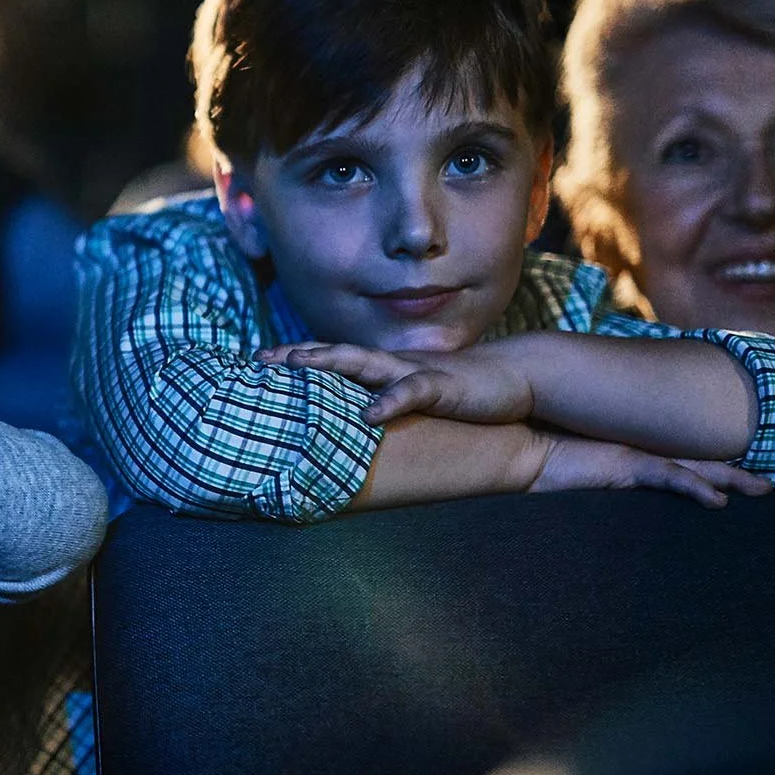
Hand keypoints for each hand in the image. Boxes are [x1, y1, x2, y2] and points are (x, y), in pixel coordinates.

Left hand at [260, 342, 533, 425]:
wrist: (516, 377)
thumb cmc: (462, 391)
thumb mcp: (416, 397)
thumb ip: (387, 402)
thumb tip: (357, 422)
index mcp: (384, 368)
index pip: (332, 359)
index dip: (296, 357)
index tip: (258, 361)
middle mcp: (391, 364)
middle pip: (335, 353)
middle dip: (297, 354)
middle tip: (259, 358)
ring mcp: (414, 372)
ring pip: (364, 362)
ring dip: (329, 361)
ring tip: (297, 365)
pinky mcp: (441, 386)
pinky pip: (410, 392)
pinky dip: (388, 402)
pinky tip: (367, 414)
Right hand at [530, 434, 773, 507]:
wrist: (515, 448)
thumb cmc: (537, 460)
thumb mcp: (573, 472)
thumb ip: (590, 474)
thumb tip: (598, 494)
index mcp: (630, 454)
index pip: (679, 459)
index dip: (711, 466)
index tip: (738, 479)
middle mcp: (638, 450)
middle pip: (699, 459)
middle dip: (736, 471)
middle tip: (772, 484)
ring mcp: (634, 455)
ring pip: (696, 465)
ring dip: (732, 477)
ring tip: (766, 489)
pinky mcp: (625, 465)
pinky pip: (669, 477)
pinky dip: (696, 487)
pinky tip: (718, 502)